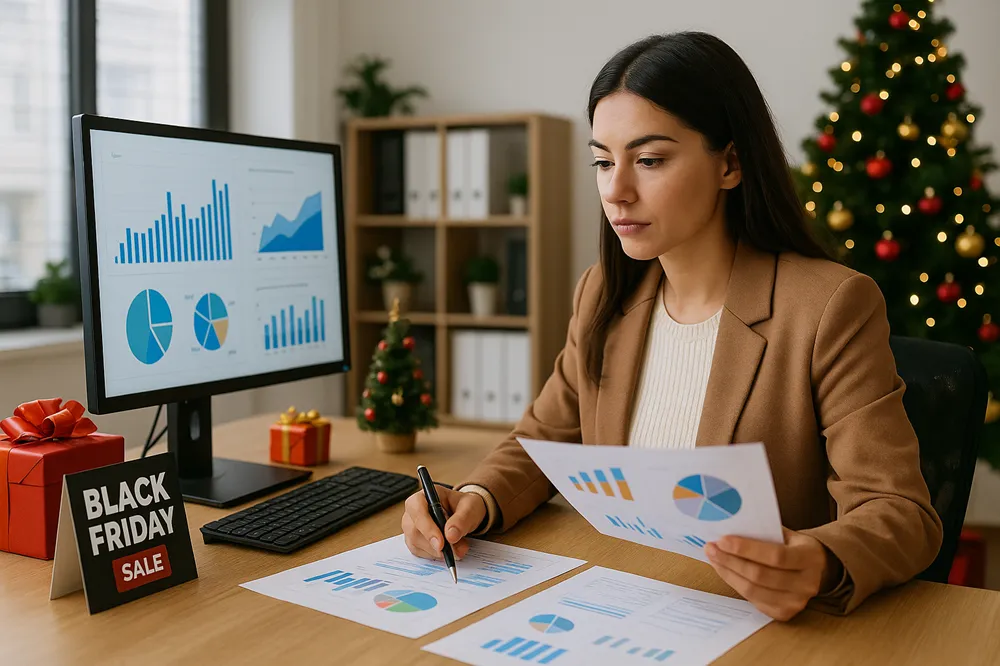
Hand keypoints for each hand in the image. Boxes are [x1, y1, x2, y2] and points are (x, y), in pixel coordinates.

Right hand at [401, 486, 486, 560]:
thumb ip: (461, 520)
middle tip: (456, 551)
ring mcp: (411, 527)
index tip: (441, 543)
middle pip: (414, 530)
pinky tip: (448, 551)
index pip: (417, 509)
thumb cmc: (465, 506)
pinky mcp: (413, 541)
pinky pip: (420, 552)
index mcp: (424, 496)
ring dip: (438, 551)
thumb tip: (450, 536)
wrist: (466, 515)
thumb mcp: (470, 507)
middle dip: (434, 544)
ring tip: (458, 548)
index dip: (427, 527)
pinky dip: (435, 555)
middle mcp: (413, 511)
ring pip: (416, 544)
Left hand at [705, 527, 838, 621]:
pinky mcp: (784, 614)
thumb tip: (729, 527)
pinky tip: (725, 571)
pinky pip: (753, 600)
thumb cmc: (793, 546)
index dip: (746, 549)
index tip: (722, 540)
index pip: (775, 556)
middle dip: (730, 561)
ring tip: (713, 558)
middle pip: (760, 575)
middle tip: (710, 548)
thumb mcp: (786, 533)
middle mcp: (807, 584)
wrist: (816, 569)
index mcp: (810, 557)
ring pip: (753, 590)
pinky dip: (735, 584)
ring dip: (728, 573)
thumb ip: (764, 531)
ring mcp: (797, 602)